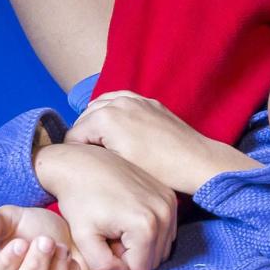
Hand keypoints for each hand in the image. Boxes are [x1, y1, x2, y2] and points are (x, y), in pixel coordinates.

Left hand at [33, 141, 178, 269]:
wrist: (83, 163)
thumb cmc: (79, 199)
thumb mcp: (83, 237)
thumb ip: (102, 266)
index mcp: (145, 227)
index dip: (119, 263)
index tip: (103, 243)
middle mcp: (164, 214)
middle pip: (154, 259)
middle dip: (131, 254)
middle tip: (110, 235)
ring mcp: (170, 203)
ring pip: (161, 246)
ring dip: (140, 244)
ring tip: (118, 225)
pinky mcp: (170, 196)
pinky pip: (165, 230)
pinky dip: (148, 231)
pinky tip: (128, 216)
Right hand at [69, 90, 257, 194]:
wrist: (195, 162)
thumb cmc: (159, 170)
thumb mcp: (118, 166)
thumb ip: (92, 154)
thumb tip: (75, 152)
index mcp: (105, 118)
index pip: (73, 134)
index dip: (75, 154)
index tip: (82, 168)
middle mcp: (117, 102)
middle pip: (84, 118)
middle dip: (84, 136)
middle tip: (91, 159)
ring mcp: (134, 99)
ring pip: (101, 106)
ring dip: (96, 122)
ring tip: (102, 145)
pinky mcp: (148, 101)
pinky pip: (120, 100)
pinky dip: (113, 111)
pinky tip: (116, 128)